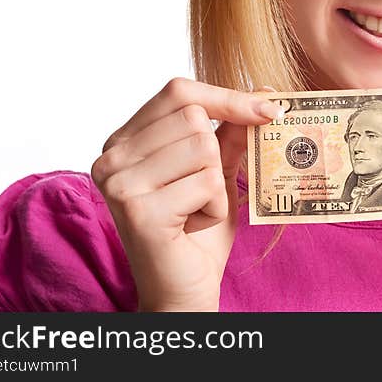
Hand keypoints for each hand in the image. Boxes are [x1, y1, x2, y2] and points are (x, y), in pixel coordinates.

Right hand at [91, 78, 279, 310]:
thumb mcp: (216, 169)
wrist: (182, 290)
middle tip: (199, 192)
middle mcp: (111, 156)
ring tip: (194, 210)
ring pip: (203, 148)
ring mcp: (120, 182)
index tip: (270, 108)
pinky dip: (214, 207)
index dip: (226, 96)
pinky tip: (192, 226)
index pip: (179, 91)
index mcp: (123, 139)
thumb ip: (230, 131)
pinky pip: (206, 183)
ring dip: (215, 185)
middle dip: (215, 156)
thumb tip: (265, 92)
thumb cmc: (197, 228)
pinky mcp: (138, 210)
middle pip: (194, 118)